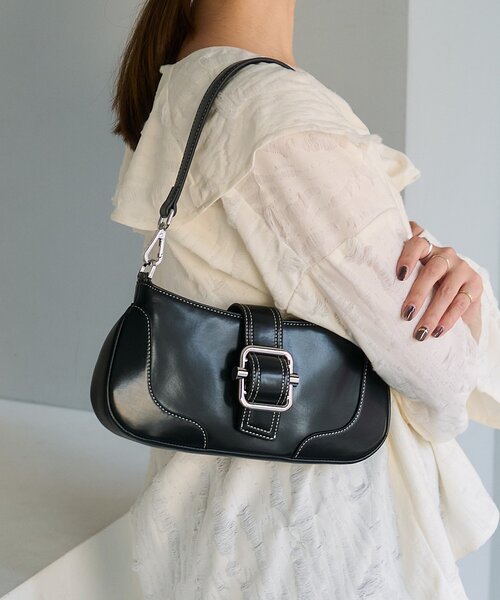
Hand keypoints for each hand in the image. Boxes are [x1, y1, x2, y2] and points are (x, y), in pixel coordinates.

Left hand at [396, 221, 482, 340]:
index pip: (417, 242)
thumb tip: (363, 289)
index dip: (408, 256)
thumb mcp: (410, 281)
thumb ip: (396, 276)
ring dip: (432, 313)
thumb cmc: (425, 291)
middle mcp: (445, 255)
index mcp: (426, 249)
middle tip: (406, 314)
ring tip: (420, 332)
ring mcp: (462, 268)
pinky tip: (437, 331)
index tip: (399, 275)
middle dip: (417, 294)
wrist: (458, 304)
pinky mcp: (475, 285)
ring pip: (446, 290)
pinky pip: (461, 303)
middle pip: (431, 271)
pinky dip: (448, 319)